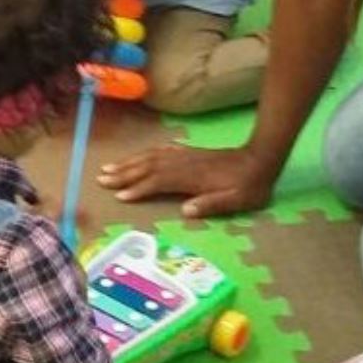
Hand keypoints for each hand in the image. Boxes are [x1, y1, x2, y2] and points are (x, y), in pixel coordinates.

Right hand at [97, 144, 273, 218]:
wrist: (261, 160)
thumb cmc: (249, 186)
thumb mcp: (236, 200)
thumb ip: (212, 204)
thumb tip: (186, 211)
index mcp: (192, 178)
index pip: (159, 182)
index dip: (139, 188)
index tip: (120, 196)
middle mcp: (184, 164)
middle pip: (149, 167)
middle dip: (125, 173)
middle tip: (102, 178)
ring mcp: (186, 156)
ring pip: (152, 157)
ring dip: (130, 162)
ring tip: (110, 167)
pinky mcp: (190, 152)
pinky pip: (163, 150)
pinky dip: (148, 153)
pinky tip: (141, 156)